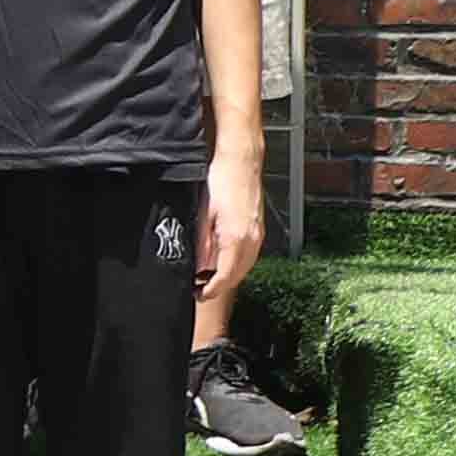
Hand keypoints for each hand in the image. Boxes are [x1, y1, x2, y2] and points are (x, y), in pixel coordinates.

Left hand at [197, 160, 265, 300]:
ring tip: (207, 277)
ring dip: (228, 276)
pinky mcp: (259, 230)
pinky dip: (236, 264)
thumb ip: (201, 243)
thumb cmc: (223, 179)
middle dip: (218, 286)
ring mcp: (258, 235)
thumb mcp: (203, 214)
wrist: (241, 161)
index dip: (210, 290)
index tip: (199, 295)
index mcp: (236, 238)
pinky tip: (222, 260)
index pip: (225, 277)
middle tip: (200, 289)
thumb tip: (196, 264)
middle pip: (236, 276)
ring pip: (244, 268)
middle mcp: (252, 240)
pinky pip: (249, 256)